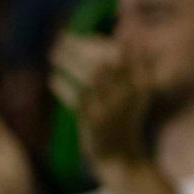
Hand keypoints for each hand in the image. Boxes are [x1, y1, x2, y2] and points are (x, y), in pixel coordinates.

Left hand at [50, 36, 150, 174]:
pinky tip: (53, 79)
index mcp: (141, 86)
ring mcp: (111, 109)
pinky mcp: (93, 122)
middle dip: (81, 47)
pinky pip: (76, 99)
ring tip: (53, 54)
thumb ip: (136, 65)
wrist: (123, 159)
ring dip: (69, 62)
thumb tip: (124, 36)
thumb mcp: (137, 93)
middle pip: (103, 62)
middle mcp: (128, 95)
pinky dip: (63, 87)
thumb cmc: (126, 121)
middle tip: (61, 38)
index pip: (123, 55)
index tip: (87, 35)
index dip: (103, 41)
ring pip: (89, 78)